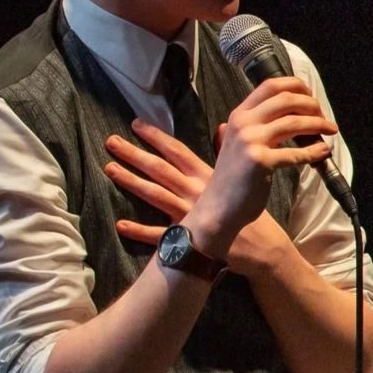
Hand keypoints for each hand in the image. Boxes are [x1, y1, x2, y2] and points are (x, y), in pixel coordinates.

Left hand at [103, 119, 294, 268]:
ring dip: (131, 182)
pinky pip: (159, 234)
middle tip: (111, 141)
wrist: (262, 247)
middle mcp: (195, 191)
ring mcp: (190, 213)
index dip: (156, 137)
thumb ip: (228, 153)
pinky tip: (120, 225)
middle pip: (160, 169)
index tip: (136, 124)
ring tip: (109, 169)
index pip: (178, 152)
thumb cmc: (253, 213)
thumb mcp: (246, 178)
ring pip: (155, 194)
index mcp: (208, 176)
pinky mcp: (188, 237)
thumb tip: (223, 126)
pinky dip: (139, 230)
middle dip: (134, 154)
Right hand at [157, 76, 336, 253]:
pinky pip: (297, 153)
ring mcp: (250, 141)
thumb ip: (257, 126)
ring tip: (330, 130)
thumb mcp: (239, 143)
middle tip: (324, 116)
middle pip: (286, 99)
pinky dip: (315, 151)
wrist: (219, 207)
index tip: (311, 96)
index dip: (296, 86)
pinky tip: (323, 152)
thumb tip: (292, 114)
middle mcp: (243, 123)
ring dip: (319, 124)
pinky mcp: (260, 161)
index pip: (270, 85)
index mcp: (239, 115)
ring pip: (295, 122)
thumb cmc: (234, 178)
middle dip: (312, 104)